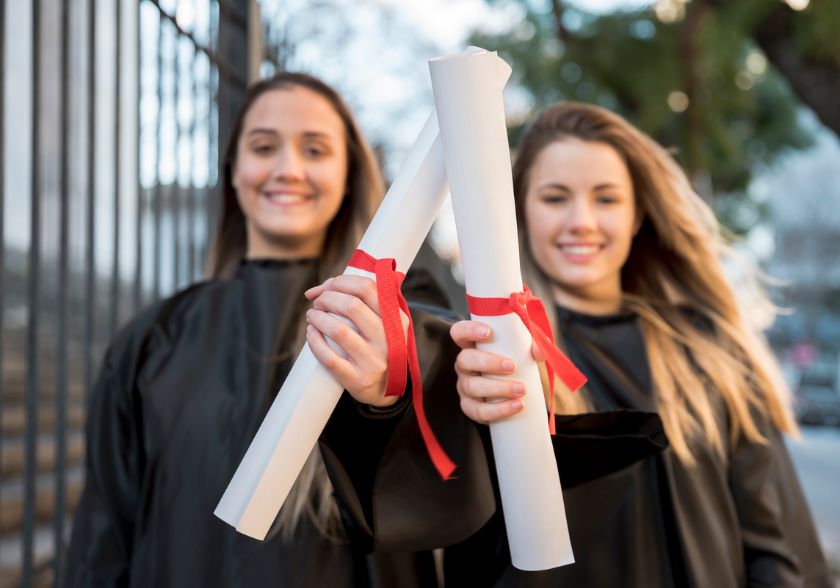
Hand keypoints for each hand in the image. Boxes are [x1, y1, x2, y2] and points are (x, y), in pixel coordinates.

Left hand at [304, 275, 407, 407]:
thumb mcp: (384, 323)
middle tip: (318, 303)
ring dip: (318, 318)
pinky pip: (329, 358)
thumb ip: (362, 301)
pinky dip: (314, 341)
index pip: (367, 287)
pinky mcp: (357, 379)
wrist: (386, 389)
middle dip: (327, 298)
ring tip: (312, 316)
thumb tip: (318, 289)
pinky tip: (311, 333)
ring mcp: (373, 361)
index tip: (327, 287)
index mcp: (396, 319)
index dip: (341, 282)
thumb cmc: (377, 346)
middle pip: (351, 305)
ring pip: (338, 330)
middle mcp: (388, 339)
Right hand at [451, 319, 530, 423]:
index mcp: (472, 345)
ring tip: (522, 389)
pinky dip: (499, 410)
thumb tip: (539, 352)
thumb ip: (532, 344)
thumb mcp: (521, 348)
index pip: (459, 332)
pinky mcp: (470, 407)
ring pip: (472, 387)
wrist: (513, 393)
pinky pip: (479, 411)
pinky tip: (517, 405)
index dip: (468, 330)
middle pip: (465, 360)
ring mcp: (464, 386)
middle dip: (489, 363)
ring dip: (498, 388)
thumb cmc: (514, 362)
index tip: (488, 332)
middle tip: (512, 367)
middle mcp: (464, 365)